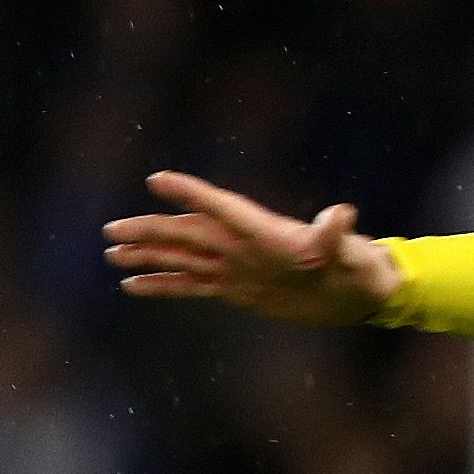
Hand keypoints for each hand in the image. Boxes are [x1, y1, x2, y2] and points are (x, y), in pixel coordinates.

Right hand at [103, 171, 402, 324]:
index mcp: (264, 231)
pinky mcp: (237, 289)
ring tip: (113, 253)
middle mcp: (243, 246)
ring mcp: (237, 267)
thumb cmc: (357, 268)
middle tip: (113, 229)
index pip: (222, 207)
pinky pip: (192, 285)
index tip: (157, 180)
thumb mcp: (348, 252)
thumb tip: (344, 214)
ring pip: (183, 257)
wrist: (360, 293)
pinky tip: (133, 286)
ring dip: (149, 254)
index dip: (192, 193)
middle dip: (151, 230)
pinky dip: (164, 285)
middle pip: (188, 233)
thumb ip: (336, 233)